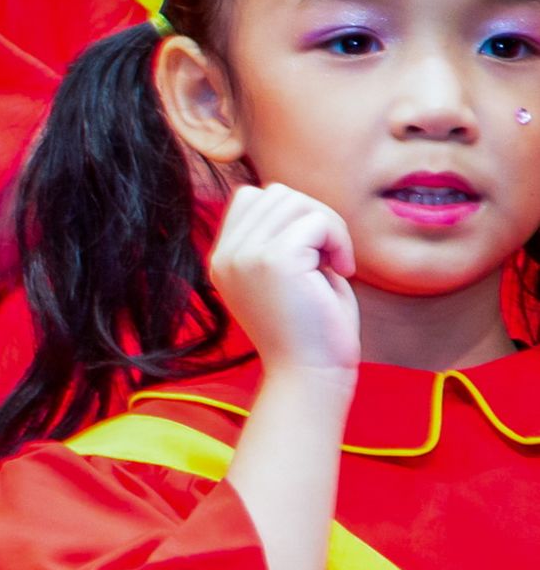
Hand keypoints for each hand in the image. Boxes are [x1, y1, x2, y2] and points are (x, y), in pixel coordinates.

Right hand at [208, 182, 361, 382]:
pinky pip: (316, 221)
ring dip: (329, 227)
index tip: (313, 255)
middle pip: (276, 194)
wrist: (311, 375)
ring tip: (337, 264)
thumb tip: (295, 200)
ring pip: (296, 201)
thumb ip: (281, 238)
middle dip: (315, 219)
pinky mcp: (273, 260)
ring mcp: (244, 256)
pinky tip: (344, 271)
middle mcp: (226, 255)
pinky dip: (340, 240)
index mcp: (224, 259)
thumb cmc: (312, 330)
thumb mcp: (287, 277)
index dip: (292, 216)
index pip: (252, 199)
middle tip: (332, 259)